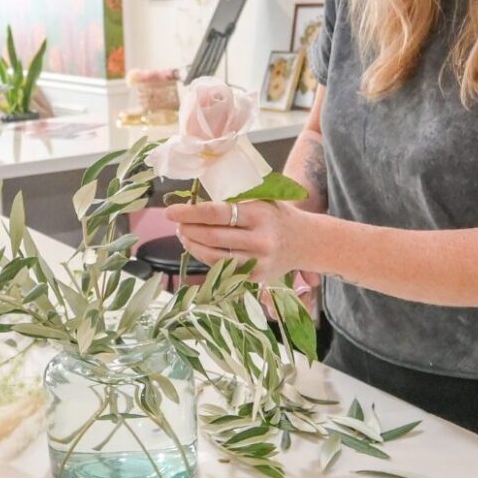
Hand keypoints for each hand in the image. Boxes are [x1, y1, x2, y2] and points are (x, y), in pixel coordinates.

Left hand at [169, 199, 309, 283]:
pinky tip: (198, 249)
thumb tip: (196, 199)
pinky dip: (206, 260)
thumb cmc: (277, 216)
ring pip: (214, 257)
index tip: (170, 211)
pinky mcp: (256, 278)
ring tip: (184, 235)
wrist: (307, 242)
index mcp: (260, 214)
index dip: (190, 213)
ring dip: (192, 246)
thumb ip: (235, 199)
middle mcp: (260, 240)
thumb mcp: (262, 199)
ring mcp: (258, 262)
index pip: (216, 213)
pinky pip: (223, 270)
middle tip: (177, 223)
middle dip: (188, 230)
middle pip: (212, 237)